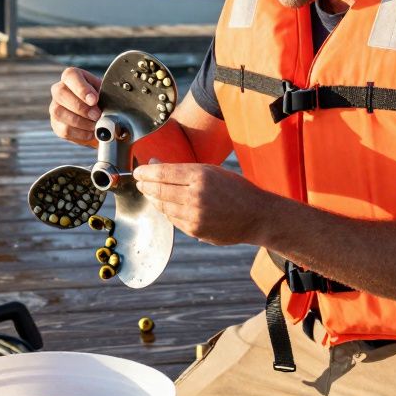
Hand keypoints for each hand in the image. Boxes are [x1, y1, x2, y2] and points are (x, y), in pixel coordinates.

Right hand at [49, 67, 102, 146]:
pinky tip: (91, 133)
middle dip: (80, 107)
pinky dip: (80, 134)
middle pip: (60, 93)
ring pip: (59, 112)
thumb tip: (109, 104)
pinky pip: (64, 130)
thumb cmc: (102, 101)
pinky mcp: (56, 125)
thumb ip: (106, 95)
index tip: (94, 100)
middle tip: (96, 115)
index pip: (70, 76)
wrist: (99, 118)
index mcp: (72, 77)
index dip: (81, 88)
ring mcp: (55, 107)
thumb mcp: (106, 93)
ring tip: (95, 126)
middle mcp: (59, 90)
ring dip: (80, 122)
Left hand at [132, 162, 272, 245]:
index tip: (138, 171)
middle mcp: (195, 196)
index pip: (162, 173)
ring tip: (150, 193)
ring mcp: (194, 216)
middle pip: (158, 190)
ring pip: (163, 207)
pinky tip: (165, 205)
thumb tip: (154, 164)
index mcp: (200, 176)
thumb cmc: (236, 189)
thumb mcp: (212, 171)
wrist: (257, 216)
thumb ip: (183, 169)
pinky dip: (166, 211)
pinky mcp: (195, 230)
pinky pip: (173, 219)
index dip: (146, 172)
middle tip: (140, 182)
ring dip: (153, 199)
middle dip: (145, 186)